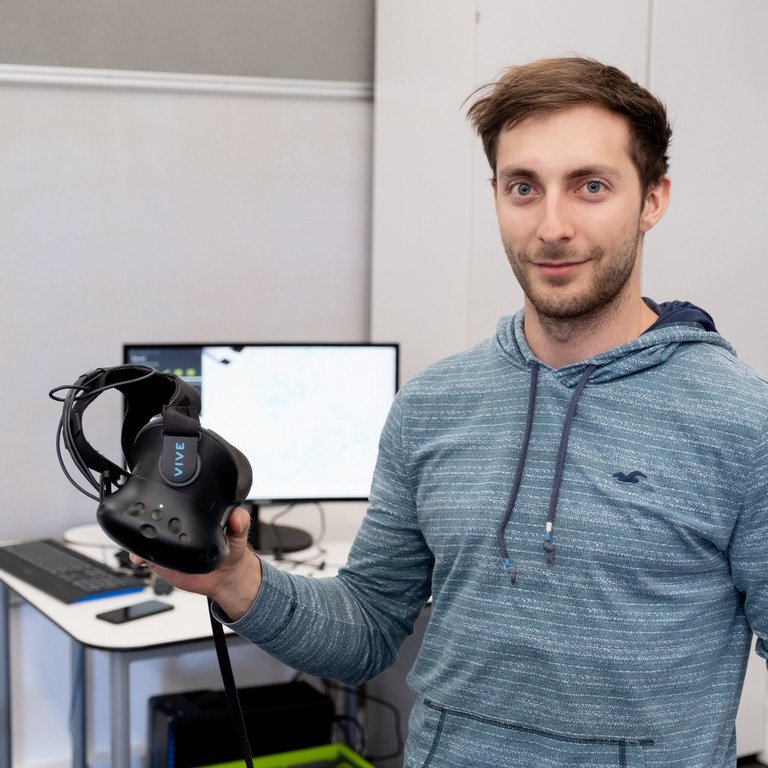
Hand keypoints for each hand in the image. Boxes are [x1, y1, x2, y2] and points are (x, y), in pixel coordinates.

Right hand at [129, 506, 262, 620]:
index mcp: (196, 514)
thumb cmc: (232, 549)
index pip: (180, 499)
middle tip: (146, 519)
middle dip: (147, 514)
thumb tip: (236, 518)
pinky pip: (144, 555)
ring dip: (139, 534)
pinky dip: (139, 556)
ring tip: (139, 538)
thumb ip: (240, 522)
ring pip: (145, 534)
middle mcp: (179, 525)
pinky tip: (140, 558)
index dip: (172, 495)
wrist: (224, 576)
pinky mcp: (162, 559)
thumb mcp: (239, 533)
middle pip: (156, 514)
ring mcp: (169, 541)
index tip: (166, 496)